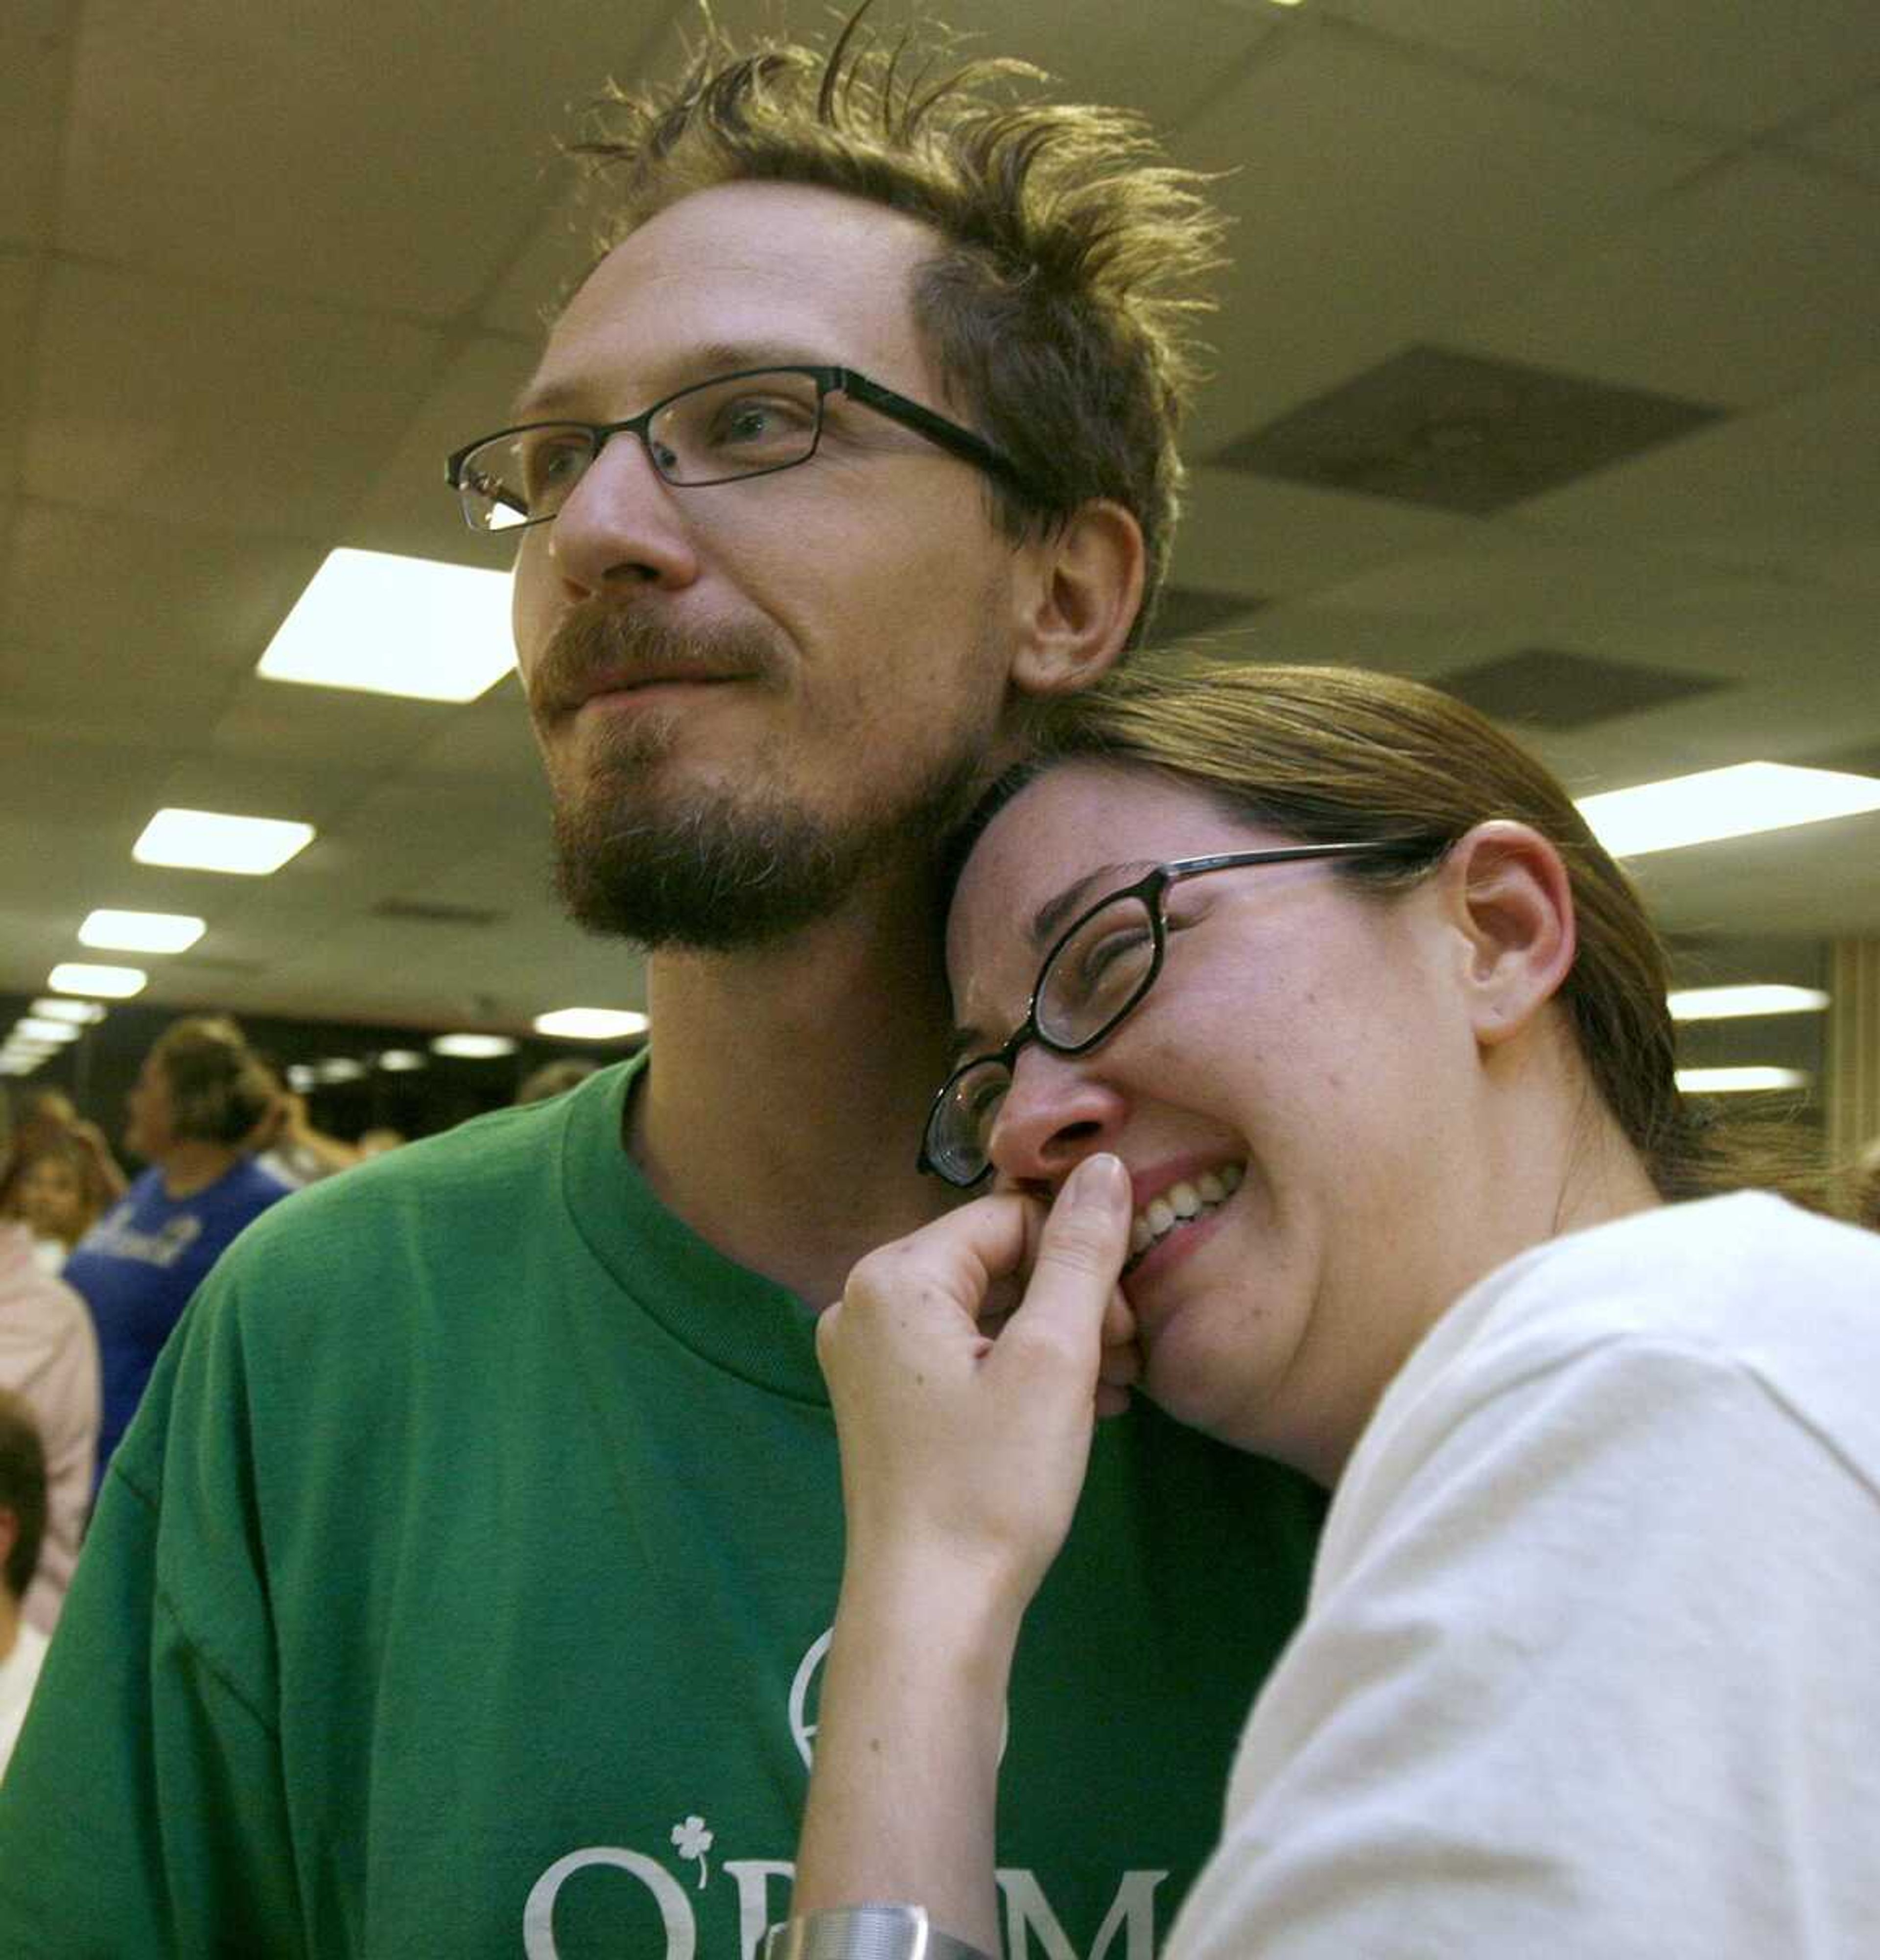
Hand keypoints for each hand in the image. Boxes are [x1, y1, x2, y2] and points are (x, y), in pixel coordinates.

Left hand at [818, 1153, 1135, 1623]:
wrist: (930, 1611)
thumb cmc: (991, 1484)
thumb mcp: (1054, 1358)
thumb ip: (1081, 1253)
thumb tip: (1102, 1164)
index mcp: (892, 1277)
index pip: (1010, 1217)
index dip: (1079, 1259)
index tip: (1125, 1322)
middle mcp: (861, 1303)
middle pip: (996, 1261)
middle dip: (1071, 1301)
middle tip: (1122, 1360)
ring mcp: (865, 1357)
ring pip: (984, 1311)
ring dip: (1054, 1339)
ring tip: (1108, 1390)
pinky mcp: (882, 1403)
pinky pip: (961, 1354)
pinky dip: (1019, 1370)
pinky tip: (1072, 1409)